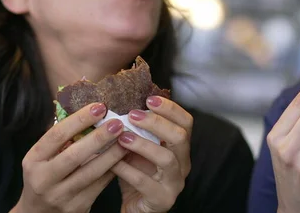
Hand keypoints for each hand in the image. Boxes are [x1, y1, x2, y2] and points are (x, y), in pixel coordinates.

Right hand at [12, 102, 127, 212]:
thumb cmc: (44, 177)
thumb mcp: (42, 158)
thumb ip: (61, 140)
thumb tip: (90, 114)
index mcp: (33, 161)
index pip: (56, 135)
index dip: (79, 119)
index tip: (99, 107)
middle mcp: (44, 179)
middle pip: (74, 155)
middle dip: (98, 138)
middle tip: (117, 123)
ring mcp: (61, 196)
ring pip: (91, 172)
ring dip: (112, 154)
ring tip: (126, 139)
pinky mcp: (78, 207)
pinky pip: (100, 185)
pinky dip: (114, 169)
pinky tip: (125, 157)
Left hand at [112, 96, 192, 212]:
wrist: (134, 209)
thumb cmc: (135, 175)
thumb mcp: (137, 150)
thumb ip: (135, 131)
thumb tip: (117, 105)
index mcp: (180, 149)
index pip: (186, 122)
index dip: (171, 108)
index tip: (149, 99)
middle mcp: (183, 164)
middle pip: (180, 137)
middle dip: (157, 123)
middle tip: (132, 114)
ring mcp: (175, 183)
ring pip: (167, 159)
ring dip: (143, 145)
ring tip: (122, 137)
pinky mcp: (162, 200)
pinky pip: (146, 182)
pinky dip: (128, 170)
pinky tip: (113, 163)